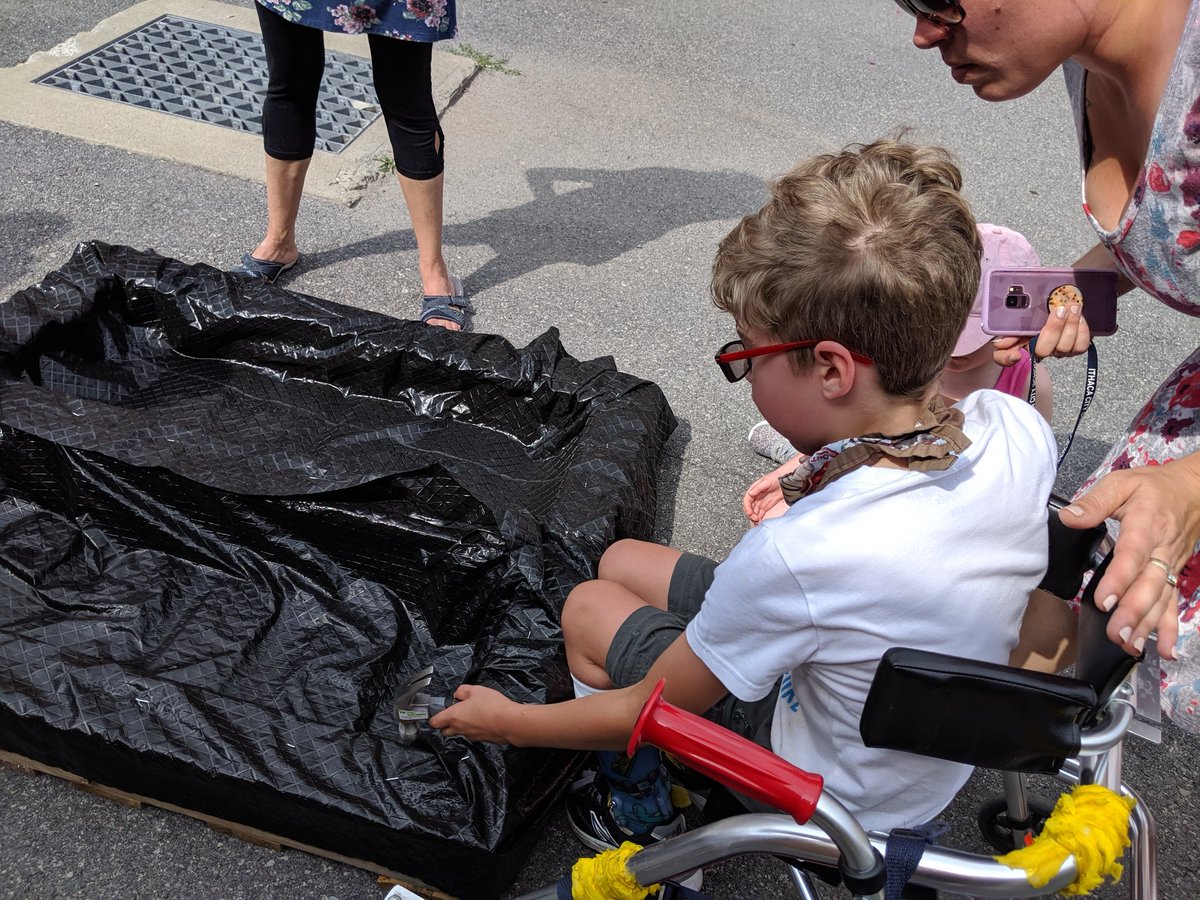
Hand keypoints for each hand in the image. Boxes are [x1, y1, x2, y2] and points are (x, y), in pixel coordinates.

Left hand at [429, 683, 519, 743]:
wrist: (509, 722)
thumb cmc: (492, 707)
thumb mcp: (475, 690)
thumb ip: (462, 691)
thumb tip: (458, 694)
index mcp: (453, 716)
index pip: (434, 722)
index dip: (434, 716)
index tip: (438, 711)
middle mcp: (460, 729)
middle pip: (445, 731)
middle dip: (446, 723)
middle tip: (455, 712)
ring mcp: (471, 736)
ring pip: (459, 733)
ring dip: (461, 725)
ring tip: (472, 713)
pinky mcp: (482, 739)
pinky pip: (472, 735)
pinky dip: (474, 728)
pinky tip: (483, 719)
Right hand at [744, 457, 801, 524]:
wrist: (787, 480)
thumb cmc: (776, 478)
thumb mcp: (766, 481)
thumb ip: (758, 488)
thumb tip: (750, 493)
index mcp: (754, 490)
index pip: (747, 500)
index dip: (747, 507)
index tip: (749, 513)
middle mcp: (756, 496)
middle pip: (750, 507)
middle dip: (750, 514)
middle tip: (754, 519)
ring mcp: (761, 502)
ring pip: (755, 511)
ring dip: (754, 517)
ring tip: (757, 522)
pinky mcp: (767, 505)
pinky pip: (761, 513)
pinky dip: (760, 518)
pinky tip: (760, 521)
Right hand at [992, 301, 1091, 364]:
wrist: (1058, 307)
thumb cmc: (1036, 312)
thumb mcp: (1018, 316)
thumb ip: (1008, 329)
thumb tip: (1000, 343)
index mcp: (1018, 341)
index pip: (1004, 358)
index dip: (1008, 358)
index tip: (1016, 354)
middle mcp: (1038, 350)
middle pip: (1043, 350)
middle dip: (1053, 329)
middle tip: (1059, 309)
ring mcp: (1057, 350)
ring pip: (1065, 347)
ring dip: (1071, 325)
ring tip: (1073, 307)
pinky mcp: (1075, 347)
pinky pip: (1081, 345)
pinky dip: (1083, 331)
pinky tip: (1080, 317)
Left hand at [1061, 453, 1199, 658]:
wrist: (1193, 490)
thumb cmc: (1154, 487)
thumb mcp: (1122, 483)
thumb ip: (1095, 502)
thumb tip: (1069, 517)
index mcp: (1145, 527)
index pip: (1132, 558)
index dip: (1119, 581)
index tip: (1104, 600)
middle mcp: (1160, 550)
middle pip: (1148, 586)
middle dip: (1133, 613)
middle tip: (1116, 633)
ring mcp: (1169, 565)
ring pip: (1160, 599)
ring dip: (1147, 625)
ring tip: (1130, 645)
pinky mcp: (1173, 574)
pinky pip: (1174, 604)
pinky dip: (1170, 628)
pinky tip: (1166, 650)